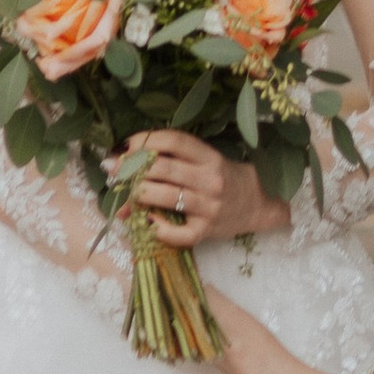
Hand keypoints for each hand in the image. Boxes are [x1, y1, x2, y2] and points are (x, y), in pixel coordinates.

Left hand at [129, 129, 288, 249]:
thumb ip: (171, 162)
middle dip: (132, 168)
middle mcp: (210, 180)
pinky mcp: (207, 231)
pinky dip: (158, 228)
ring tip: (128, 194)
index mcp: (209, 157)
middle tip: (114, 171)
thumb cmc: (224, 178)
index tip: (125, 146)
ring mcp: (209, 207)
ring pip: (166, 197)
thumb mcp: (204, 162)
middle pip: (164, 169)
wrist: (258, 203)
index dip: (145, 140)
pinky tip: (148, 221)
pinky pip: (178, 233)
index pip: (174, 142)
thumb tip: (123, 170)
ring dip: (138, 194)